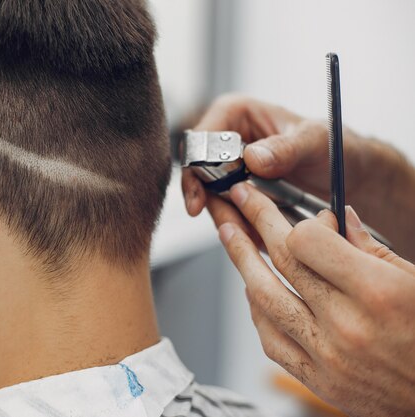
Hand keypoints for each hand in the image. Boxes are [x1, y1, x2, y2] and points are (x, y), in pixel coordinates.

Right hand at [182, 94, 414, 259]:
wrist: (355, 177)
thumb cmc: (337, 146)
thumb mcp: (316, 142)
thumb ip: (285, 148)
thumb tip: (252, 157)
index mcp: (237, 115)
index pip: (200, 139)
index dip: (195, 167)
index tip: (200, 196)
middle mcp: (227, 143)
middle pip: (196, 172)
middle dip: (204, 199)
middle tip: (218, 219)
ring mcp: (231, 173)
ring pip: (208, 198)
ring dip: (223, 217)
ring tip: (247, 230)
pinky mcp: (239, 198)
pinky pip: (227, 215)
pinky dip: (236, 228)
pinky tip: (254, 235)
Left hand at [218, 182, 414, 416]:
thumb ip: (374, 250)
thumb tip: (338, 217)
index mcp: (377, 293)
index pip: (307, 242)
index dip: (301, 222)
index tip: (305, 216)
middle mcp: (346, 325)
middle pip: (282, 261)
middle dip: (255, 220)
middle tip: (240, 197)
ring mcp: (327, 357)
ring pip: (264, 297)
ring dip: (241, 259)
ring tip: (229, 232)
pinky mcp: (319, 381)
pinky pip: (271, 340)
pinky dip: (256, 310)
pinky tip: (251, 289)